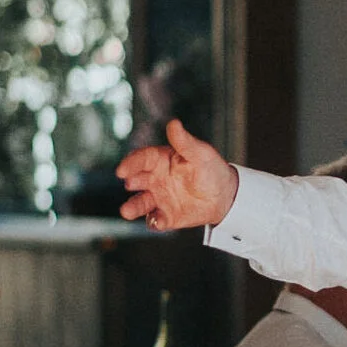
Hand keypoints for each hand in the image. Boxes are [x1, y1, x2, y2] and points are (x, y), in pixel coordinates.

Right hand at [115, 119, 238, 231]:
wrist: (224, 195)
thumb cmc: (211, 169)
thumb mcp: (200, 153)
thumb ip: (185, 142)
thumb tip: (173, 123)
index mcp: (161, 161)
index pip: (142, 159)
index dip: (131, 163)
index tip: (122, 170)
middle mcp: (155, 179)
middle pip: (137, 180)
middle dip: (131, 182)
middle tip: (130, 184)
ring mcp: (159, 198)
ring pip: (140, 203)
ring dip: (133, 207)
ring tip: (126, 211)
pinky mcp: (166, 216)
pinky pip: (156, 220)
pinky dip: (155, 222)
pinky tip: (157, 221)